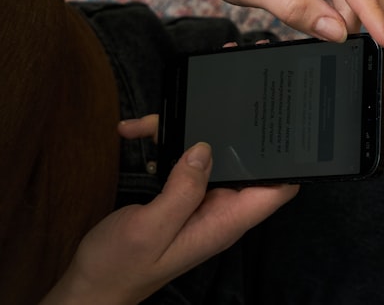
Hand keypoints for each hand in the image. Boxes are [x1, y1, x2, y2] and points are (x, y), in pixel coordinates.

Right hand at [42, 140, 297, 304]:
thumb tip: (205, 149)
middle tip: (209, 101)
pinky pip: (183, 166)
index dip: (287, 161)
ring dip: (187, 135)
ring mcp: (201, 203)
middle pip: (243, 163)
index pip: (278, 190)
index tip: (281, 127)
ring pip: (209, 157)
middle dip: (229, 133)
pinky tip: (140, 134)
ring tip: (156, 119)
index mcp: (225, 221)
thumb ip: (182, 191)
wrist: (90, 287)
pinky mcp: (181, 198)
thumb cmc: (118, 266)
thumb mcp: (149, 229)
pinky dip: (165, 148)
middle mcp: (220, 210)